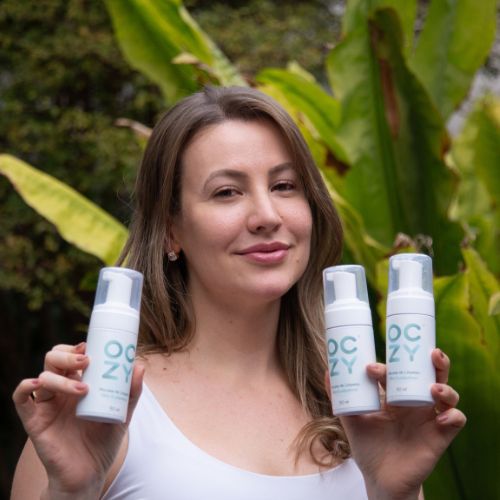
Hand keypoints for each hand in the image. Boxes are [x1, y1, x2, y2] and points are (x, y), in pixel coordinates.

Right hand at [12, 342, 143, 496]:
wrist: (89, 472)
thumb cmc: (104, 440)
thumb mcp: (123, 413)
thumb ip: (131, 392)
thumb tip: (139, 365)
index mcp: (79, 382)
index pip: (72, 355)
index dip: (77, 347)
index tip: (91, 347)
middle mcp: (61, 389)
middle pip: (54, 359)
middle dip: (68, 355)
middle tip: (86, 361)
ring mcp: (47, 403)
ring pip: (44, 376)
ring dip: (62, 378)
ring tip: (83, 390)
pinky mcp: (34, 420)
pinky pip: (21, 399)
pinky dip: (24, 387)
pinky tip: (36, 384)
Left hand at [337, 349, 465, 499]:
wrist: (380, 479)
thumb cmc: (368, 446)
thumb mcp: (351, 419)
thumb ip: (340, 397)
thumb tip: (328, 371)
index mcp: (396, 395)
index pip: (399, 371)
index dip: (388, 366)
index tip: (370, 369)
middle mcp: (416, 402)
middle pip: (432, 374)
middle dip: (435, 361)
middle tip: (431, 353)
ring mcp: (429, 418)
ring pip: (448, 395)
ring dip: (445, 387)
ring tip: (434, 388)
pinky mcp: (440, 436)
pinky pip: (456, 421)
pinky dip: (454, 415)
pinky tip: (443, 417)